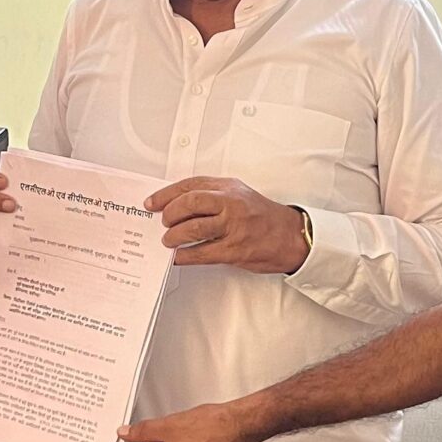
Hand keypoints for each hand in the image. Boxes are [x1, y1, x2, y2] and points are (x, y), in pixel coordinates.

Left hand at [144, 175, 306, 273]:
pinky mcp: (235, 250)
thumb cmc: (262, 217)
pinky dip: (185, 255)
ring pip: (193, 228)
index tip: (152, 202)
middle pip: (190, 202)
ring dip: (174, 235)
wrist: (290, 236)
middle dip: (169, 213)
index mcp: (229, 187)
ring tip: (169, 240)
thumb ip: (212, 196)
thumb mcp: (239, 195)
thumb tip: (178, 205)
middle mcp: (231, 203)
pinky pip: (202, 252)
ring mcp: (234, 227)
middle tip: (163, 222)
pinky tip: (178, 256)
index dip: (166, 194)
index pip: (191, 185)